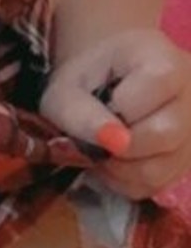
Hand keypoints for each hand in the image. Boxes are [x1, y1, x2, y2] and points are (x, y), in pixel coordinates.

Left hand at [38, 28, 190, 200]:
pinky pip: (157, 184)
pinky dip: (127, 182)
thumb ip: (81, 114)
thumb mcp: (67, 89)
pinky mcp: (186, 159)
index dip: (110, 113)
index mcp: (166, 63)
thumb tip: (111, 142)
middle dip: (118, 146)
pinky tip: (115, 162)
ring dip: (120, 170)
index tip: (94, 107)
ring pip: (162, 168)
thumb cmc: (88, 77)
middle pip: (165, 134)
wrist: (110, 75)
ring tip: (102, 151)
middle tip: (96, 136)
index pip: (143, 98)